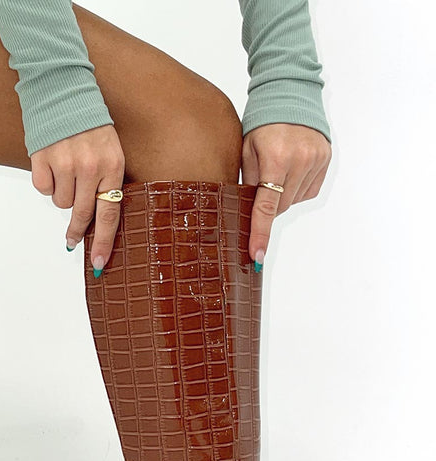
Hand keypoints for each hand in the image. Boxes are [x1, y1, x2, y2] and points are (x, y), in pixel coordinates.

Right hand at [30, 124, 125, 274]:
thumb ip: (105, 181)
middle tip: (71, 241)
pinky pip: (43, 188)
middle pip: (82, 213)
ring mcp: (65, 162)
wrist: (62, 88)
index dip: (103, 242)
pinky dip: (45, 181)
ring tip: (65, 168)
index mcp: (112, 164)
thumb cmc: (89, 123)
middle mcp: (89, 165)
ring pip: (60, 202)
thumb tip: (94, 222)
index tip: (98, 263)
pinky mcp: (42, 158)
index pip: (109, 214)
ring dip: (61, 192)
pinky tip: (51, 162)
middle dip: (76, 230)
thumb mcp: (109, 148)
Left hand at [241, 123, 331, 267]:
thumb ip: (249, 182)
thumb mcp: (246, 150)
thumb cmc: (262, 123)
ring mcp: (316, 160)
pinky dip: (296, 187)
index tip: (257, 255)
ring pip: (294, 200)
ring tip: (277, 170)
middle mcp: (300, 160)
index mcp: (276, 158)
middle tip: (261, 185)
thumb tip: (246, 214)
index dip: (260, 233)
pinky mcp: (326, 160)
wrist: (290, 94)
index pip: (266, 207)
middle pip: (280, 207)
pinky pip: (307, 190)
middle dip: (268, 204)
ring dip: (282, 195)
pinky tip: (291, 169)